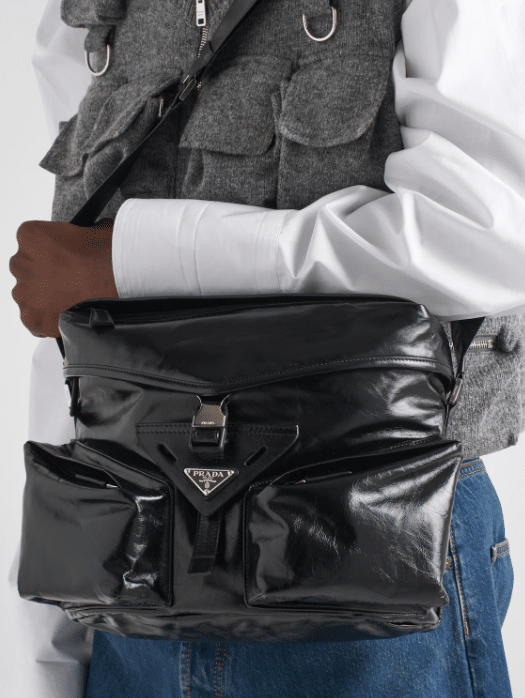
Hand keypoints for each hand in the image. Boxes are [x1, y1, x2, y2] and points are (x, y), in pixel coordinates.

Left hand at [9, 218, 118, 338]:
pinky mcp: (33, 317)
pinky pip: (34, 320)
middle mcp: (22, 263)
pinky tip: (66, 311)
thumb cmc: (106, 257)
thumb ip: (77, 234)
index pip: (31, 243)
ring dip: (43, 297)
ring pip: (28, 295)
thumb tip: (85, 239)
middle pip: (26, 269)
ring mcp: (25, 293)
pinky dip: (47, 319)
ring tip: (69, 297)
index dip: (49, 252)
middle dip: (43, 275)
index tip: (63, 259)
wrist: (117, 283)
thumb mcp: (93, 230)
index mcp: (31, 236)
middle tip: (68, 279)